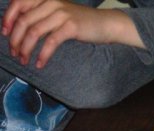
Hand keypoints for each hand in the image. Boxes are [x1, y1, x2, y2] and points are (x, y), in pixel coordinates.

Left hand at [1, 0, 143, 67]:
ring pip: (35, 32)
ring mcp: (61, 14)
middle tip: (14, 53)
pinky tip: (40, 64)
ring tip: (24, 60)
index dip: (9, 19)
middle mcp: (51, 3)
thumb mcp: (59, 13)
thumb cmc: (81, 22)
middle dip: (15, 39)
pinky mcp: (70, 27)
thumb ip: (42, 16)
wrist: (106, 24)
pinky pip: (50, 42)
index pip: (19, 4)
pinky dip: (43, 54)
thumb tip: (21, 29)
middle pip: (25, 21)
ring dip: (26, 48)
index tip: (5, 34)